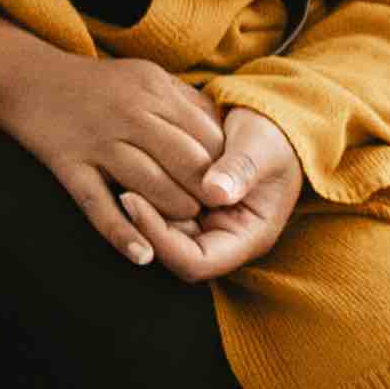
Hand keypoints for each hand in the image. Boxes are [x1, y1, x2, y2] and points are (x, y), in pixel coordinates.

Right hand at [0, 21, 236, 264]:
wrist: (24, 77)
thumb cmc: (97, 84)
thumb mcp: (146, 76)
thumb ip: (185, 103)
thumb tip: (227, 134)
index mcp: (153, 89)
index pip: (208, 136)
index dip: (224, 166)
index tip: (227, 184)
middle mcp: (129, 113)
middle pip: (187, 163)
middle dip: (206, 192)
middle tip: (213, 209)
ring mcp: (97, 141)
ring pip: (151, 187)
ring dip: (175, 211)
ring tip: (183, 222)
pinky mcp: (69, 165)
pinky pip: (98, 206)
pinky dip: (122, 234)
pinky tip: (143, 255)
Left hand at [132, 104, 301, 282]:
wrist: (271, 126)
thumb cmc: (272, 139)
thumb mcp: (263, 149)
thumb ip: (241, 170)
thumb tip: (216, 192)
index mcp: (248, 238)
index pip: (196, 263)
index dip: (160, 240)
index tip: (133, 200)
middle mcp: (222, 238)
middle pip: (171, 251)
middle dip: (143, 225)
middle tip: (117, 186)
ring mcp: (204, 224)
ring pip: (161, 231)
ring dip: (141, 208)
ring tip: (120, 173)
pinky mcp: (189, 205)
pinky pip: (161, 209)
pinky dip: (145, 192)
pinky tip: (130, 165)